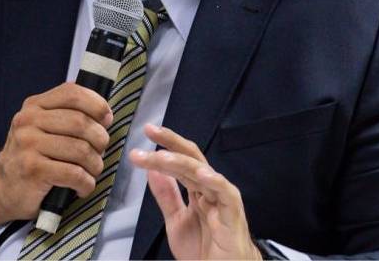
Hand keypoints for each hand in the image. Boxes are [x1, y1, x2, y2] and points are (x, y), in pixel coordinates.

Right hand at [0, 82, 112, 234]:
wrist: (5, 190)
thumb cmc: (34, 157)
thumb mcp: (44, 127)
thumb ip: (68, 114)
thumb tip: (105, 114)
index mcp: (34, 105)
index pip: (72, 93)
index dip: (96, 104)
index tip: (106, 120)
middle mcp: (28, 121)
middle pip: (80, 122)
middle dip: (100, 139)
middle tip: (100, 152)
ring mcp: (28, 144)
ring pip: (80, 149)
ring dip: (95, 164)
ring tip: (92, 172)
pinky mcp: (32, 170)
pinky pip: (73, 173)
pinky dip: (86, 183)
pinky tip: (82, 187)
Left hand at [129, 124, 261, 260]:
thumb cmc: (204, 250)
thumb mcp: (176, 221)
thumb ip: (166, 196)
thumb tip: (153, 170)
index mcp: (197, 189)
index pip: (180, 160)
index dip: (164, 145)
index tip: (146, 133)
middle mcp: (210, 188)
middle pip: (190, 158)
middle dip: (170, 142)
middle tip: (150, 131)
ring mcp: (222, 197)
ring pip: (201, 171)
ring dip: (180, 161)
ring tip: (161, 156)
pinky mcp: (232, 212)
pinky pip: (225, 192)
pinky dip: (214, 181)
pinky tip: (201, 174)